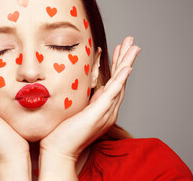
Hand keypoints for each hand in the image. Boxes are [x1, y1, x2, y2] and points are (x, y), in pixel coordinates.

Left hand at [39, 36, 139, 179]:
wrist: (59, 149)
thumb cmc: (63, 131)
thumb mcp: (76, 107)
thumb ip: (85, 98)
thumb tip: (89, 86)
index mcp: (103, 107)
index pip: (113, 81)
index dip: (117, 64)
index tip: (119, 49)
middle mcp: (108, 109)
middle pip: (121, 80)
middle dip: (126, 59)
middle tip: (132, 42)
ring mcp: (106, 112)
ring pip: (120, 83)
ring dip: (127, 64)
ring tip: (134, 47)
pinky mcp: (99, 113)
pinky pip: (113, 93)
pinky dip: (121, 79)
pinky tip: (127, 68)